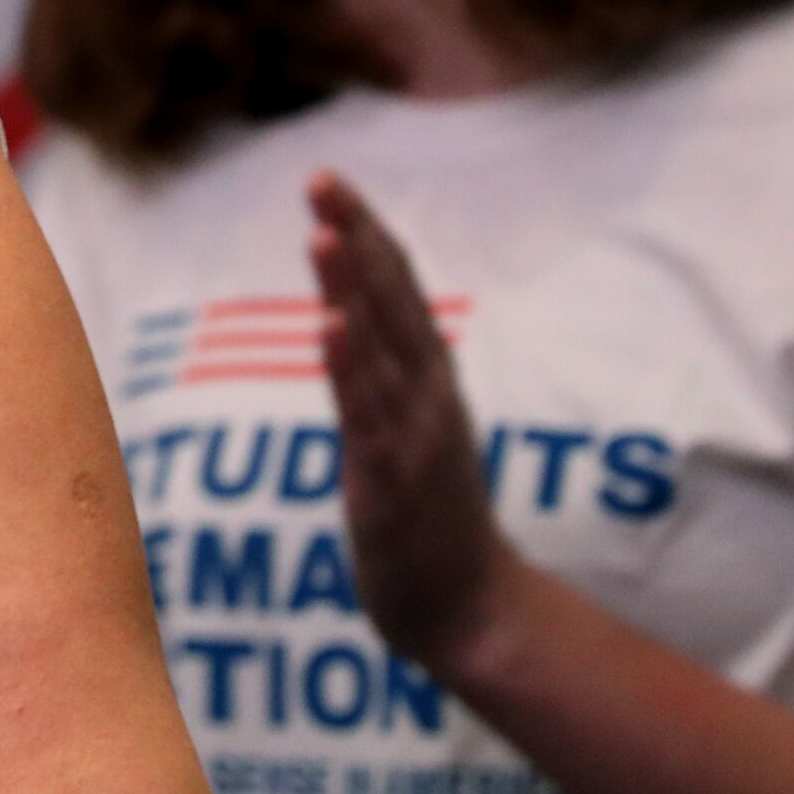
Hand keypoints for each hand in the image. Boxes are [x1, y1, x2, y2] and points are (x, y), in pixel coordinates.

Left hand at [307, 170, 518, 678]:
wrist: (471, 614)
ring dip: (350, 290)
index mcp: (431, 381)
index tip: (330, 181)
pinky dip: (349, 368)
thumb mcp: (412, 430)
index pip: (398, 290)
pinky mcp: (390, 482)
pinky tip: (329, 326)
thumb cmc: (434, 518)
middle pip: (390, 302)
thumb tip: (360, 317)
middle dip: (355, 237)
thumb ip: (390, 375)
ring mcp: (413, 438)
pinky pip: (366, 416)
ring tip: (324, 235)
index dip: (366, 233)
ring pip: (379, 350)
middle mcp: (428, 398)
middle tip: (322, 178)